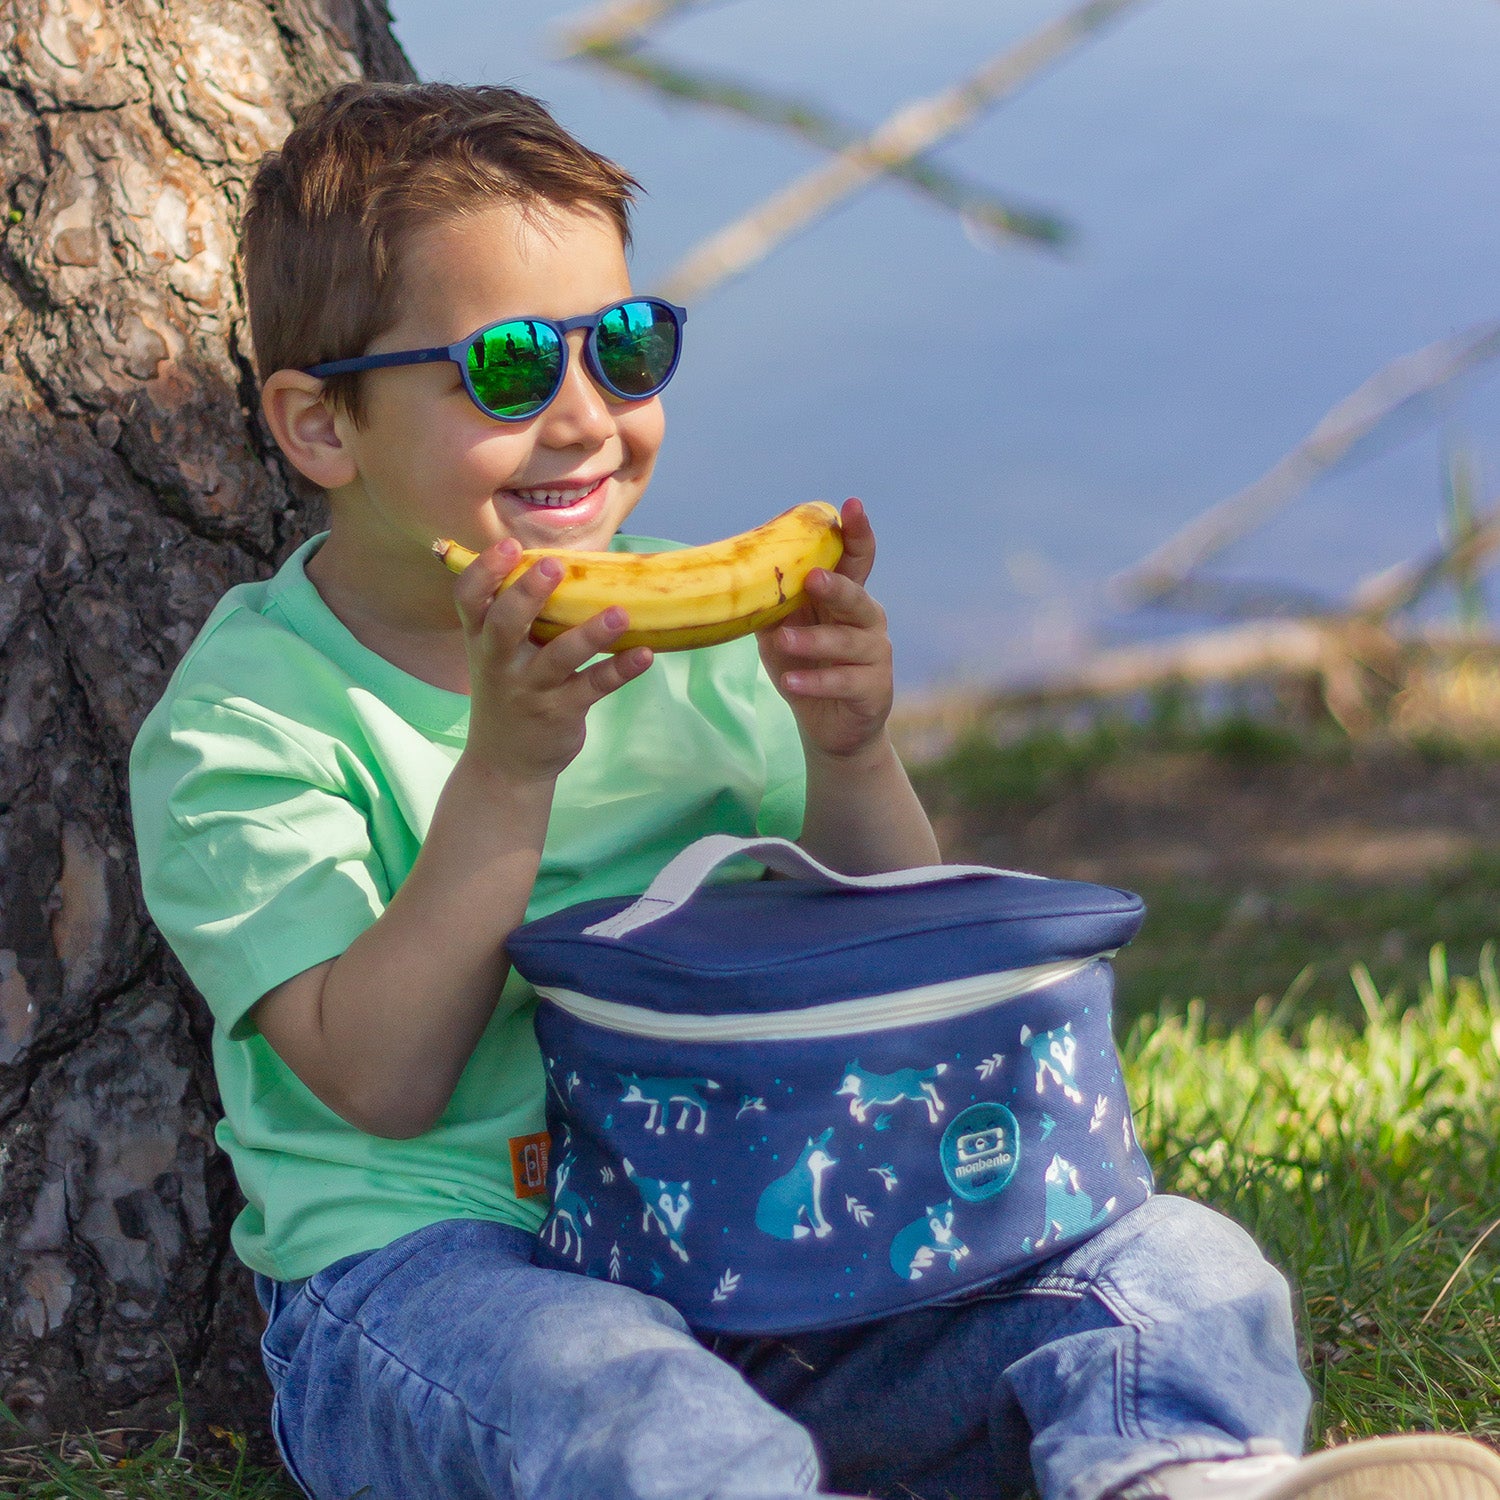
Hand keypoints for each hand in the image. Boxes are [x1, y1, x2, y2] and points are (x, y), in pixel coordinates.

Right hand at [451, 539, 652, 782]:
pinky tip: (645, 655)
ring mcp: (531, 689)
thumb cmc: (509, 691)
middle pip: (506, 623)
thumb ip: (520, 616)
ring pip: (558, 658)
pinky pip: (594, 687)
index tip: (510, 546)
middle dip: (528, 593)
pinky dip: (621, 670)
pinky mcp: (562, 712)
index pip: (469, 599)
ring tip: (620, 614)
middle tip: (555, 566)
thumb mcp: (498, 656)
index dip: (485, 571)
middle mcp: (500, 663)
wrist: (505, 764)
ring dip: (590, 634)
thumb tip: (570, 563)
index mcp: (481, 639)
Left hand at [758, 498, 893, 761]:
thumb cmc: (806, 666)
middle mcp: (867, 620)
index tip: (851, 506)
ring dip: (814, 640)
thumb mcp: (782, 632)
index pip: (856, 559)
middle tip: (812, 577)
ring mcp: (874, 655)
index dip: (857, 532)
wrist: (830, 727)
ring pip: (848, 641)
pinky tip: (791, 681)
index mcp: (846, 598)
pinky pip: (845, 681)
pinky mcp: (874, 688)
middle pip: (856, 597)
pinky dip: (815, 681)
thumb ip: (772, 604)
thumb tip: (736, 573)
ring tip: (784, 641)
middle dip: (836, 586)